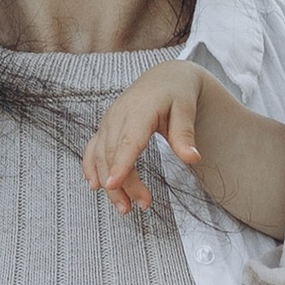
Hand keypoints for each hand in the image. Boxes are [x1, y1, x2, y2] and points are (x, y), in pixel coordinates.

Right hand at [83, 65, 206, 218]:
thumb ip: (185, 134)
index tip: (113, 184)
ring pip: (101, 156)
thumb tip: (193, 158)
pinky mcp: (105, 127)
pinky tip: (95, 186)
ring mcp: (109, 122)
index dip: (120, 164)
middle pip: (114, 155)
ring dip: (109, 184)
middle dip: (124, 184)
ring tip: (124, 207)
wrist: (164, 77)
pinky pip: (92, 149)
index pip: (128, 141)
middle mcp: (118, 116)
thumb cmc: (176, 93)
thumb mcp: (186, 109)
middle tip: (142, 205)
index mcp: (139, 111)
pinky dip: (90, 168)